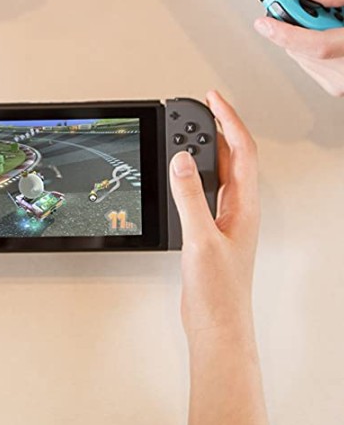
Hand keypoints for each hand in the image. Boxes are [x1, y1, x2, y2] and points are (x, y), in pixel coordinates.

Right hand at [169, 91, 258, 344]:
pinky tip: (180, 170)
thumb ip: (190, 197)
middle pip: (232, 156)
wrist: (217, 325)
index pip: (241, 151)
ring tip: (187, 130)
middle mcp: (239, 209)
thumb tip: (180, 160)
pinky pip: (205, 189)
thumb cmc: (219, 292)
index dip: (227, 120)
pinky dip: (193, 172)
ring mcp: (226, 219)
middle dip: (216, 127)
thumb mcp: (200, 239)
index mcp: (245, 207)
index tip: (211, 99)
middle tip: (198, 106)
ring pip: (219, 172)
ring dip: (205, 148)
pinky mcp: (210, 230)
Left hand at [253, 0, 343, 96]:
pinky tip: (328, 37)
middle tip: (298, 3)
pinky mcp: (336, 88)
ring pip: (301, 57)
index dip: (287, 33)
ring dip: (302, 37)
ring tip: (328, 22)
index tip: (264, 23)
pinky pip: (309, 65)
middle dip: (294, 25)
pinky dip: (309, 50)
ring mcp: (342, 84)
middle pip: (303, 49)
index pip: (318, 46)